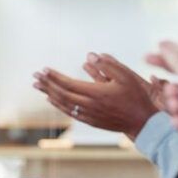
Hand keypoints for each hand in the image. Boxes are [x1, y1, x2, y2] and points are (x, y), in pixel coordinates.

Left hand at [32, 53, 159, 139]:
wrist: (142, 122)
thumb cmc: (136, 97)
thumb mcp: (126, 76)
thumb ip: (108, 65)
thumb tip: (90, 55)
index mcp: (95, 94)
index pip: (68, 84)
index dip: (54, 77)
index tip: (43, 69)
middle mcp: (89, 106)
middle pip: (61, 95)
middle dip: (47, 85)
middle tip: (35, 77)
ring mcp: (89, 115)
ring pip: (64, 105)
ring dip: (49, 95)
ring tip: (39, 87)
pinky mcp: (92, 121)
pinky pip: (70, 113)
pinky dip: (59, 105)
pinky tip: (53, 101)